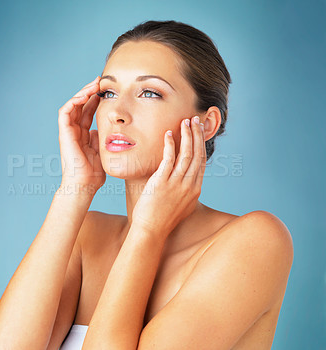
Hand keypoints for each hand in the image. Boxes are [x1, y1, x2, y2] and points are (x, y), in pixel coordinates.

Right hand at [57, 76, 105, 194]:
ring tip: (94, 84)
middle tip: (101, 81)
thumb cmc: (93, 173)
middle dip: (90, 92)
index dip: (96, 100)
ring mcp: (69, 131)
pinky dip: (74, 102)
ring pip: (73, 105)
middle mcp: (75, 131)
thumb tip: (102, 128)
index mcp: (84, 134)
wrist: (85, 185)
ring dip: (83, 93)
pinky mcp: (64, 133)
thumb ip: (100, 138)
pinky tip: (85, 95)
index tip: (107, 90)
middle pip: (81, 105)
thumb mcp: (102, 150)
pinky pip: (65, 112)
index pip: (89, 112)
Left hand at [131, 116, 206, 238]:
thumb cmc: (162, 218)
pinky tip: (168, 134)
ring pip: (186, 155)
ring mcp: (177, 184)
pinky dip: (170, 145)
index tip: (199, 132)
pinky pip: (169, 160)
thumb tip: (184, 178)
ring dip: (187, 136)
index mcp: (195, 190)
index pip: (202, 162)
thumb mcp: (181, 204)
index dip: (202, 145)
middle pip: (197, 155)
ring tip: (185, 121)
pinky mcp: (162, 183)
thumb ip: (184, 190)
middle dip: (197, 135)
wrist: (151, 231)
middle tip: (195, 120)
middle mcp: (189, 186)